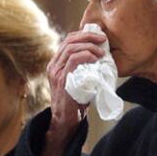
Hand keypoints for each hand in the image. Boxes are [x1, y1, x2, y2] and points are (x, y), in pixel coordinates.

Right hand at [42, 30, 105, 155]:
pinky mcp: (62, 80)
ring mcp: (56, 72)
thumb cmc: (75, 102)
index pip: (68, 41)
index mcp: (56, 64)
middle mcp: (53, 66)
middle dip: (88, 36)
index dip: (84, 35)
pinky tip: (95, 58)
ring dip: (89, 46)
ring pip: (71, 48)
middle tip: (103, 39)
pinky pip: (73, 60)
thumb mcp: (78, 81)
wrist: (65, 121)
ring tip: (101, 51)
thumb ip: (82, 69)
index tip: (99, 37)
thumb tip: (99, 58)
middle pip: (69, 40)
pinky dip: (86, 55)